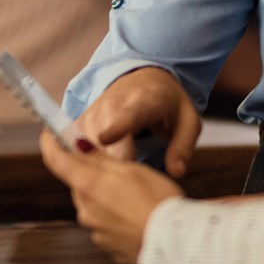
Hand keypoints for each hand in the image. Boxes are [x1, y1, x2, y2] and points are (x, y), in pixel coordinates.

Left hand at [39, 129, 183, 263]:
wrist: (176, 242)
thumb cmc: (157, 200)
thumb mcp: (131, 170)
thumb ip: (100, 159)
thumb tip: (77, 145)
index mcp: (89, 187)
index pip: (56, 161)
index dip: (50, 144)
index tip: (48, 133)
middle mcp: (86, 212)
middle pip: (78, 184)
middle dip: (89, 172)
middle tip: (115, 164)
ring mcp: (96, 233)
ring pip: (93, 205)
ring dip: (104, 195)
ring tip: (135, 193)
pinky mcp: (109, 247)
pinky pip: (106, 224)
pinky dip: (116, 215)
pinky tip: (137, 214)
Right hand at [72, 66, 200, 177]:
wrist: (144, 78)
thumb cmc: (168, 105)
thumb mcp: (187, 121)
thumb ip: (183, 147)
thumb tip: (177, 172)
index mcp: (144, 101)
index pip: (128, 114)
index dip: (117, 127)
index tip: (106, 139)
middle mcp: (112, 103)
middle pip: (102, 139)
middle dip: (113, 166)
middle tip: (132, 185)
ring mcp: (93, 112)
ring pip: (86, 149)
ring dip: (100, 169)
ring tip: (120, 180)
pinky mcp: (80, 123)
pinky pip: (76, 150)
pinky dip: (87, 165)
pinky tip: (103, 174)